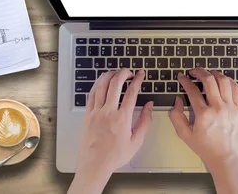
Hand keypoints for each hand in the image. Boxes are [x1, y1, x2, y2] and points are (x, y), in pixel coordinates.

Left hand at [68, 69, 152, 193]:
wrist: (95, 164)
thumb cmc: (115, 155)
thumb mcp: (137, 141)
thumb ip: (145, 121)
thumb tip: (150, 106)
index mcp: (122, 118)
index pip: (132, 92)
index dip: (137, 79)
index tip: (141, 74)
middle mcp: (108, 112)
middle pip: (115, 83)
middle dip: (123, 73)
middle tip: (129, 72)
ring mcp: (96, 112)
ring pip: (101, 85)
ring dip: (109, 75)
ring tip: (116, 72)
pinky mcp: (87, 114)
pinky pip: (91, 94)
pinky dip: (97, 84)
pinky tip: (102, 82)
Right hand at [169, 68, 237, 193]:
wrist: (226, 158)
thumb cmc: (206, 148)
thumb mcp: (185, 135)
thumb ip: (177, 116)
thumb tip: (177, 101)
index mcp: (203, 115)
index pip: (192, 90)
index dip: (185, 80)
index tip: (182, 77)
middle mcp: (218, 108)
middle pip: (209, 80)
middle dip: (199, 71)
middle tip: (193, 70)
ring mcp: (230, 108)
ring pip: (223, 81)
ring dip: (214, 73)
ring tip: (207, 73)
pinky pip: (235, 88)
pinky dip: (228, 80)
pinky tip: (222, 80)